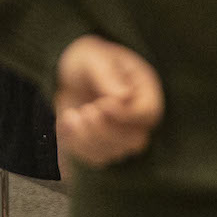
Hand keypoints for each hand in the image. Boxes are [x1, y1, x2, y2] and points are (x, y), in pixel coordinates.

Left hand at [53, 35, 163, 167]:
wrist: (66, 72)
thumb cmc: (86, 60)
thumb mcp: (93, 58)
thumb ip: (106, 75)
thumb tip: (123, 97)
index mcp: (143, 89)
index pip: (149, 113)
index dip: (126, 114)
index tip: (102, 104)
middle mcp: (136, 116)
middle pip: (136, 140)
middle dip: (107, 130)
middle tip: (87, 110)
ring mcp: (120, 134)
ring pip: (115, 152)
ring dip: (90, 138)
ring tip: (74, 114)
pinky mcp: (101, 145)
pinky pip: (96, 158)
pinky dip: (78, 144)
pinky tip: (67, 120)